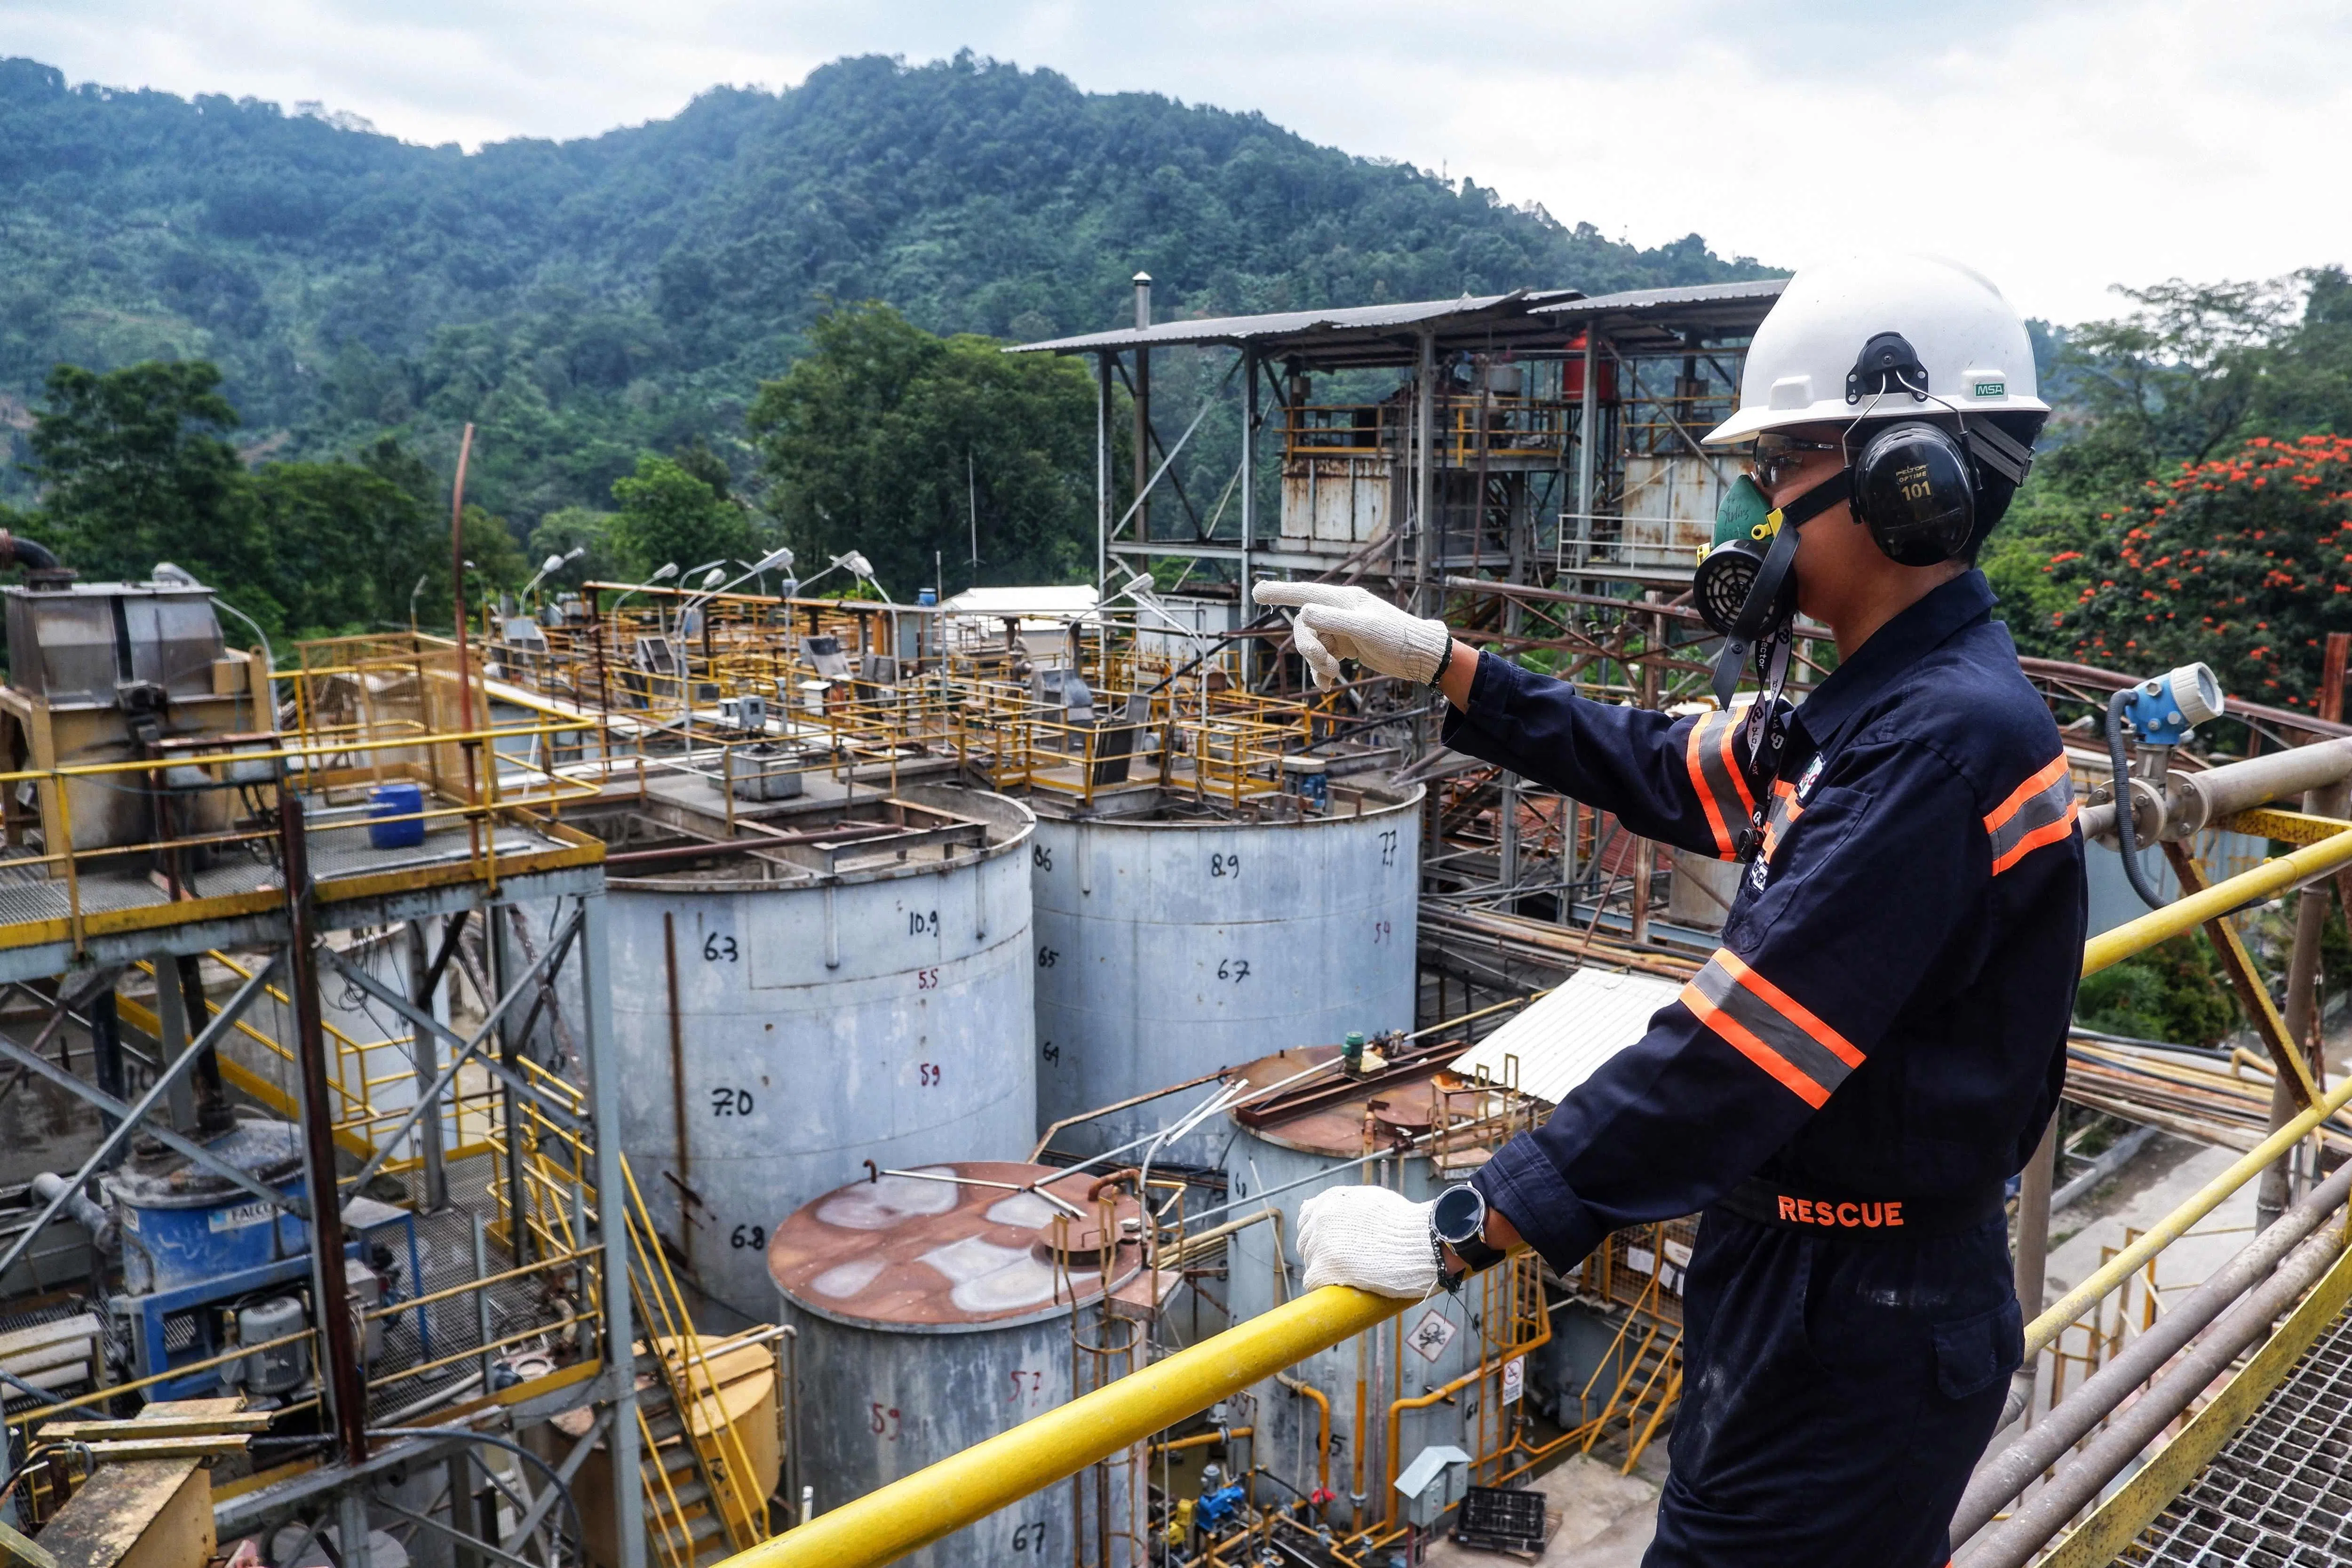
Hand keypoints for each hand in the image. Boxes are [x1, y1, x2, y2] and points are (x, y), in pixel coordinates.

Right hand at [1254, 582, 1452, 689]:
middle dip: (1307, 647)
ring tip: (1333, 675)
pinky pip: (1323, 657)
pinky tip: (1328, 685)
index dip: (1279, 592)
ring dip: (1316, 662)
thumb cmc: (1398, 637)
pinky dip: (1321, 671)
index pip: (1304, 593)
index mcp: (1343, 600)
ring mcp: (1342, 628)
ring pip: (1312, 643)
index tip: (1255, 591)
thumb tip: (1302, 612)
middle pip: (1304, 625)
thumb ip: (1333, 620)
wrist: (1421, 656)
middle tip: (1324, 663)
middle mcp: (1340, 611)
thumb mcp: (1365, 629)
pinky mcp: (1347, 645)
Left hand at [1295, 1184, 1440, 1298]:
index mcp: (1331, 1199)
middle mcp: (1321, 1218)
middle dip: (1321, 1252)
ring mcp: (1321, 1243)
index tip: (1333, 1244)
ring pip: (1310, 1262)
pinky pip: (1312, 1282)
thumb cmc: (1403, 1222)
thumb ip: (1341, 1202)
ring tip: (1350, 1274)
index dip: (1319, 1234)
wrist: (1421, 1242)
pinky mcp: (1324, 1268)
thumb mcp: (1370, 1198)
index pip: (1306, 1218)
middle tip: (1345, 1262)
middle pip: (1305, 1242)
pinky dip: (1325, 1287)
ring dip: (1325, 1269)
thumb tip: (1309, 1204)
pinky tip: (1343, 1287)